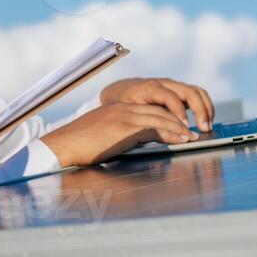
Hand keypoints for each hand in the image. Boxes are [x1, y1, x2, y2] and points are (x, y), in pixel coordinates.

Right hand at [40, 103, 197, 167]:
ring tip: (192, 137)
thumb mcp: (103, 136)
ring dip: (179, 128)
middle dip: (178, 122)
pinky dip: (170, 133)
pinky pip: (153, 127)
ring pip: (159, 118)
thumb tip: (137, 144)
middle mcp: (122, 109)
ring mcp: (123, 117)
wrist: (62, 145)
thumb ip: (121, 136)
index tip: (181, 129)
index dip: (168, 119)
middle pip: (158, 111)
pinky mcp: (123, 128)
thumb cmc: (79, 146)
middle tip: (193, 133)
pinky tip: (180, 140)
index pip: (149, 110)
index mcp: (117, 109)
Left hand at [99, 77, 214, 128]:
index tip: (185, 126)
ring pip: (197, 92)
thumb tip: (166, 135)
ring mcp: (174, 87)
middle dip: (199, 110)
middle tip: (204, 128)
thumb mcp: (130, 113)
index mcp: (150, 87)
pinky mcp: (179, 93)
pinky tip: (205, 121)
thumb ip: (147, 122)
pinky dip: (205, 107)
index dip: (179, 111)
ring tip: (207, 126)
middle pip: (189, 91)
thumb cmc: (122, 104)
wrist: (119, 92)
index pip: (170, 97)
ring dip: (206, 108)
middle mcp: (165, 84)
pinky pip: (197, 95)